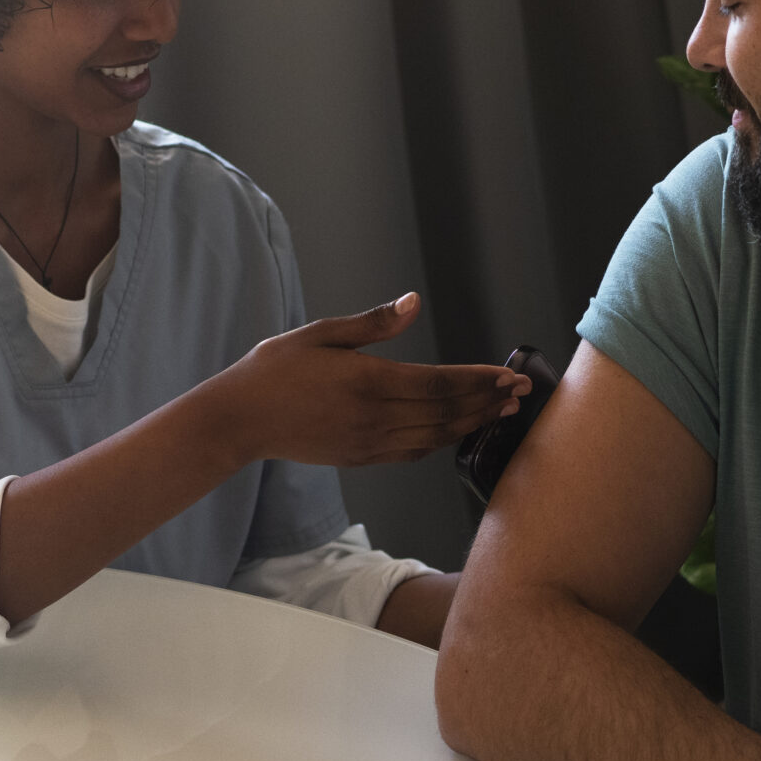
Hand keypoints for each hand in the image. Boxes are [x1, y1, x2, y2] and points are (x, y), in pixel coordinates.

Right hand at [209, 293, 526, 466]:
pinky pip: (413, 451)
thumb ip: (372, 323)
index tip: (508, 375)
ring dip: (472, 423)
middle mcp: (375, 417)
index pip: (440, 383)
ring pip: (435, 436)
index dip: (479, 380)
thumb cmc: (275, 371)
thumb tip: (413, 301)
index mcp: (368, 382)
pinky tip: (458, 430)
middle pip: (447, 412)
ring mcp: (369, 443)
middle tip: (520, 392)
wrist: (240, 420)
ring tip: (500, 411)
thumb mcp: (320, 333)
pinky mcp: (361, 458)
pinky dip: (442, 441)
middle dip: (487, 401)